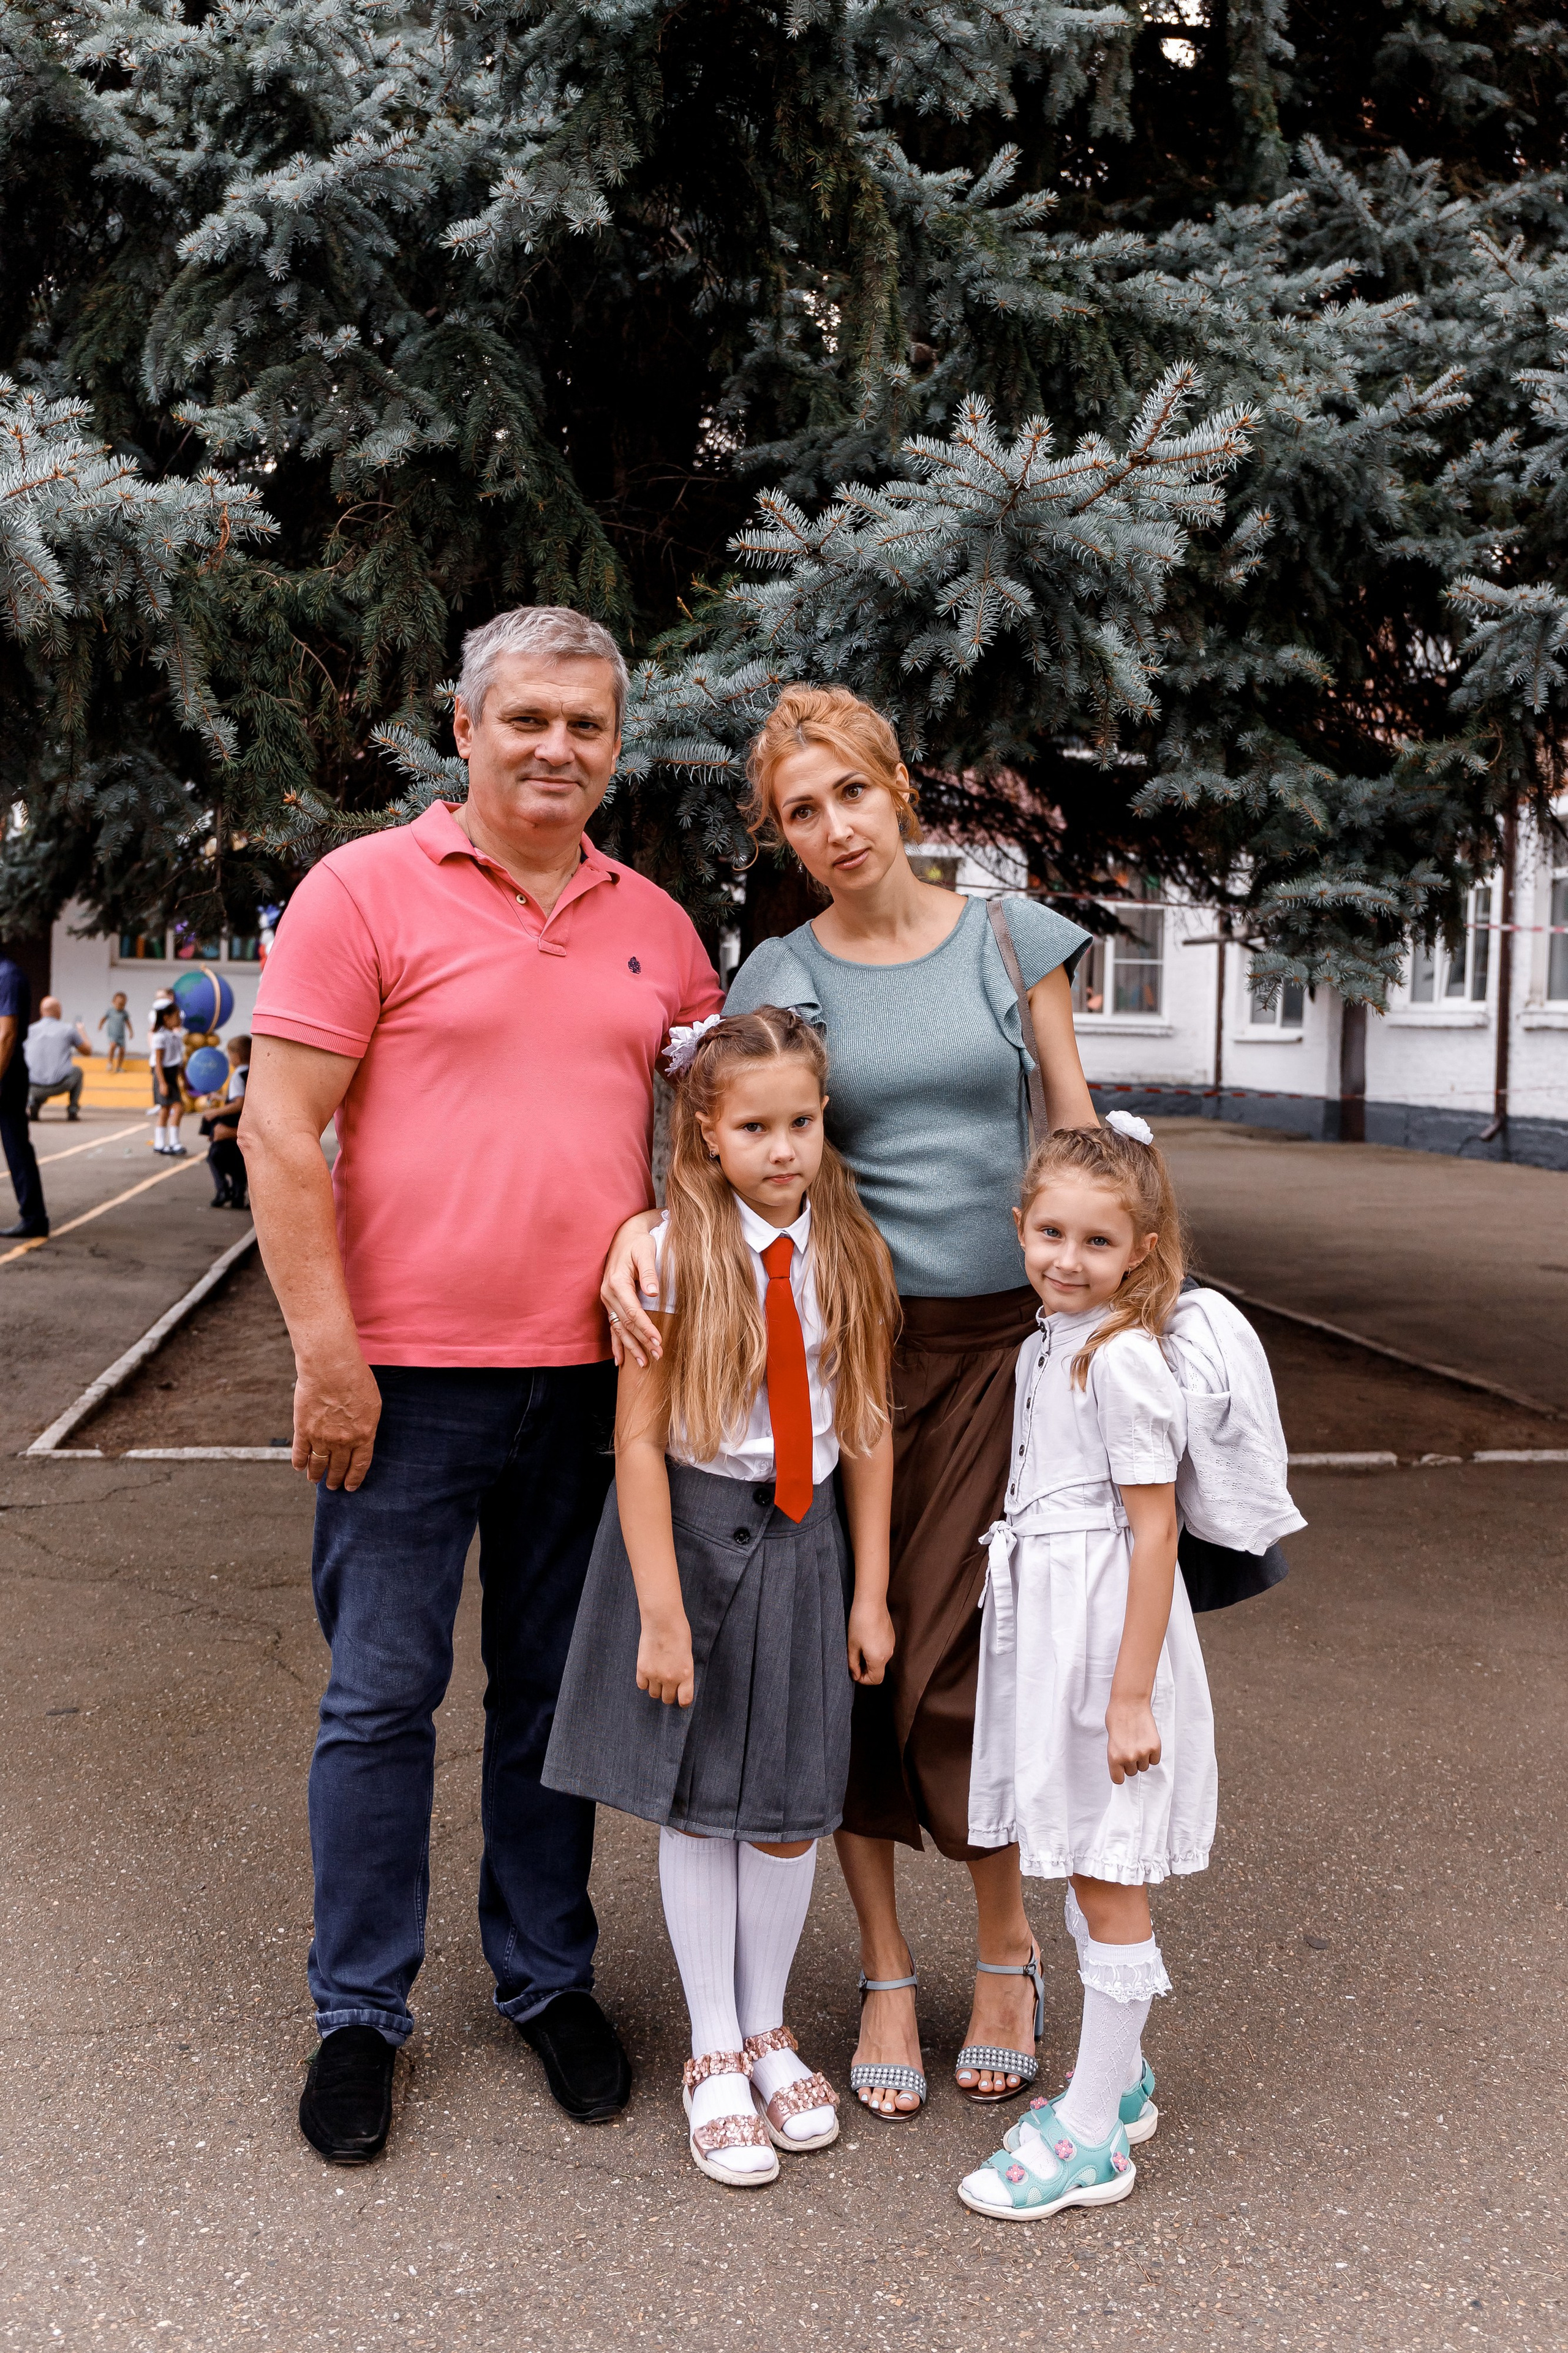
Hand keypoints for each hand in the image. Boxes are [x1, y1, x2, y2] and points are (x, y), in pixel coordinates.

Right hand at [292, 1349, 381, 1491]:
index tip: (350, 1487)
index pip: (360, 1464)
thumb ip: (366, 1424)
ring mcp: (321, 1437)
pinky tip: (299, 1467)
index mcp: (363, 1435)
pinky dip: (299, 1461)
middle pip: (338, 1467)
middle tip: (333, 1486)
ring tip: (315, 1480)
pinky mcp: (303, 1429)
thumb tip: (362, 1436)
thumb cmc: (355, 1380)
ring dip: (316, 1474)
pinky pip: (300, 1452)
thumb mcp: (372, 1405)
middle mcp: (342, 1441)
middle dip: (335, 1479)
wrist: (331, 1367)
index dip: (354, 1478)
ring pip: (318, 1463)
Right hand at [601, 1219, 661, 1368]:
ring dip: (631, 1347)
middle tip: (658, 1356)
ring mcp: (607, 1299)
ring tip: (643, 1363)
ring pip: (619, 1328)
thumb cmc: (638, 1242)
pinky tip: (620, 1359)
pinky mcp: (610, 1302)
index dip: (646, 1329)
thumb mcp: (645, 1252)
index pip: (633, 1312)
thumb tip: (654, 1293)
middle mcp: (608, 1294)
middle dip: (641, 1342)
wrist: (625, 1234)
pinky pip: (612, 1326)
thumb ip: (650, 1272)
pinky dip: (616, 1343)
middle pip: (626, 1324)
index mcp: (617, 1283)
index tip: (659, 1342)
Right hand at [637, 1612, 693, 1706]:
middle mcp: (671, 1678)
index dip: (682, 1701)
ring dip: (656, 1688)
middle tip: (668, 1685)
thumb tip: (677, 1683)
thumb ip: (682, 1671)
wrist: (662, 1620)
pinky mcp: (642, 1669)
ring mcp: (655, 1675)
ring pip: (653, 1694)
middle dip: (668, 1694)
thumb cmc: (678, 1633)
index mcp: (686, 1674)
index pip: (684, 1700)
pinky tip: (648, 1672)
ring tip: (657, 1676)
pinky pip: (642, 1685)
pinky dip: (645, 1682)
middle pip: (667, 1699)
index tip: (680, 1698)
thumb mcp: (687, 1655)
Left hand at [847, 1596, 894, 1684]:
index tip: (854, 1672)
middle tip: (854, 1660)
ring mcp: (891, 1644)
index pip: (875, 1680)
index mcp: (878, 1659)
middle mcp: (888, 1654)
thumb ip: (853, 1663)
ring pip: (881, 1660)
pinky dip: (875, 1651)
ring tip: (858, 1648)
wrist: (871, 1602)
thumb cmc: (860, 1623)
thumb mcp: (852, 1645)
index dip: (864, 1680)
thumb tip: (855, 1675)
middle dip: (866, 1670)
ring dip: (870, 1660)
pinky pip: (884, 1650)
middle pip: (879, 1671)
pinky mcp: (891, 1636)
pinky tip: (866, 1639)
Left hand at [1106, 1693, 1160, 1784]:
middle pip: (1132, 1772)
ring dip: (1142, 1759)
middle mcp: (1128, 1757)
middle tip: (1130, 1748)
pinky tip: (1146, 1741)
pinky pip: (1155, 1760)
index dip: (1120, 1773)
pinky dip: (1152, 1754)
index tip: (1121, 1769)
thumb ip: (1118, 1756)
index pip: (1118, 1779)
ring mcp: (1143, 1752)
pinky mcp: (1155, 1747)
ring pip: (1144, 1766)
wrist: (1129, 1702)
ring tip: (1138, 1743)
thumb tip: (1124, 1767)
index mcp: (1114, 1757)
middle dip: (1131, 1763)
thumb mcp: (1111, 1741)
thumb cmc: (1117, 1718)